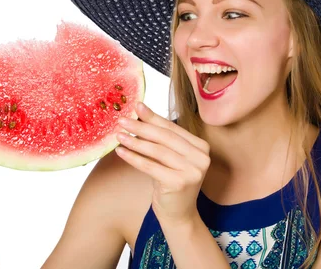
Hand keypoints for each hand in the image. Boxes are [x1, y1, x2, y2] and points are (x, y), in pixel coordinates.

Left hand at [116, 102, 210, 225]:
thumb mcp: (168, 158)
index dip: (153, 117)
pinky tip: (121, 152)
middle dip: (142, 127)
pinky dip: (134, 158)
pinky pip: (151, 166)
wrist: (178, 215)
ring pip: (157, 151)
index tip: (136, 107)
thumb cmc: (171, 183)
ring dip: (135, 142)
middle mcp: (201, 157)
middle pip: (165, 138)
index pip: (172, 128)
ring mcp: (193, 170)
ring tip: (119, 136)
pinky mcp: (180, 183)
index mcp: (201, 147)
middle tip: (122, 120)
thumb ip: (159, 138)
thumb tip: (139, 112)